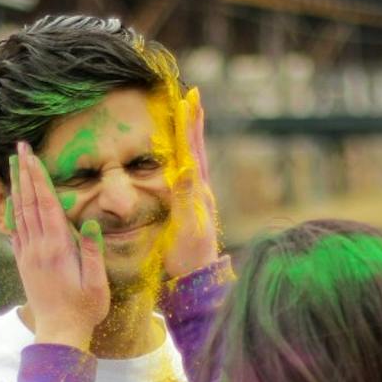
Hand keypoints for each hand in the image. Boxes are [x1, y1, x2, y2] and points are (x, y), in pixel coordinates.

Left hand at [10, 140, 109, 349]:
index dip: (38, 177)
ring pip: (19, 213)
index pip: (46, 204)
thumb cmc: (84, 309)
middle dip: (24, 173)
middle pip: (29, 202)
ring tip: (13, 166)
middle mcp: (38, 248)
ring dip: (16, 187)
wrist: (59, 332)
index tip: (32, 156)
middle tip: (19, 148)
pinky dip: (12, 211)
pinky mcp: (24, 263)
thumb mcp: (97, 283)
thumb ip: (93, 253)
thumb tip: (92, 224)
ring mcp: (28, 255)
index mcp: (58, 248)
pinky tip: (11, 200)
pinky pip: (15, 231)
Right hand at [162, 87, 220, 278]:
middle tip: (192, 96)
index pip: (192, 150)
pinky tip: (181, 159)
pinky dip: (184, 159)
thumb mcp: (186, 228)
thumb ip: (186, 198)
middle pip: (196, 150)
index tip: (189, 97)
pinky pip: (187, 177)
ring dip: (190, 138)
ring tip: (189, 118)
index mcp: (199, 192)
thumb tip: (187, 167)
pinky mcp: (189, 211)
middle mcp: (200, 193)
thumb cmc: (189, 259)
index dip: (189, 124)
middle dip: (193, 123)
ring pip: (193, 160)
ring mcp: (196, 202)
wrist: (195, 284)